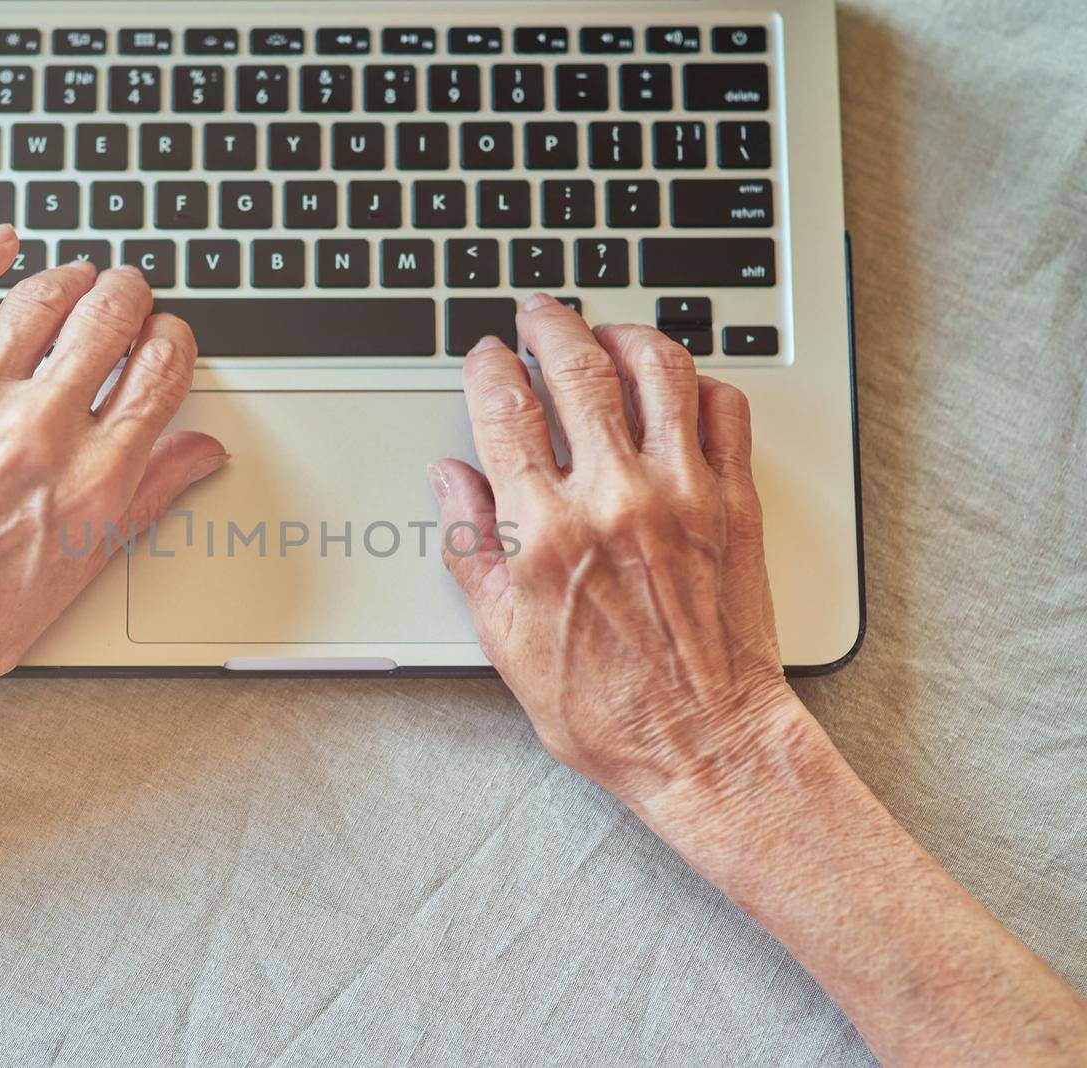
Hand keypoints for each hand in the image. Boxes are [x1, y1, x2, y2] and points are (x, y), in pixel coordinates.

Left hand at [0, 226, 225, 713]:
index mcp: (94, 475)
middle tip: (129, 298)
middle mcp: (39, 429)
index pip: (161, 371)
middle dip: (131, 297)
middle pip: (109, 320)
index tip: (167, 341)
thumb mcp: (87, 566)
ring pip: (39, 299)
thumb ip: (151, 494)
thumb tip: (201, 453)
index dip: (175, 342)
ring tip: (79, 279)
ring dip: (71, 278)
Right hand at [432, 294, 798, 807]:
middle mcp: (615, 497)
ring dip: (627, 336)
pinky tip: (680, 388)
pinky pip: (725, 411)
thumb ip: (469, 547)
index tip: (485, 356)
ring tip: (608, 333)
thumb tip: (450, 480)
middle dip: (550, 325)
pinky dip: (700, 384)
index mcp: (545, 530)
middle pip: (578, 369)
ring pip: (660, 370)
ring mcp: (684, 493)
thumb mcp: (503, 637)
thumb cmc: (605, 707)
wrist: (706, 742)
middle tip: (540, 313)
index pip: (505, 410)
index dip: (488, 367)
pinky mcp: (736, 503)